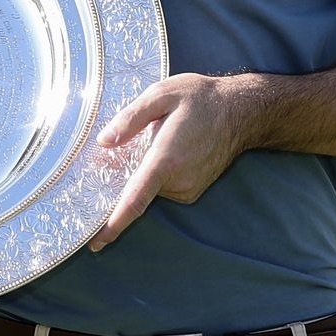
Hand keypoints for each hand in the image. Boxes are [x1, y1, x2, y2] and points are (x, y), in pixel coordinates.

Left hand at [87, 73, 258, 252]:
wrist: (240, 111)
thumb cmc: (199, 99)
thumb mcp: (161, 95)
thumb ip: (130, 118)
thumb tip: (104, 141)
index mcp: (166, 160)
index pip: (135, 200)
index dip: (114, 224)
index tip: (96, 241)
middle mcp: (178, 181)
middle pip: (136, 189)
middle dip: (123, 177)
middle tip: (120, 151)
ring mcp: (188, 189)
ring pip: (149, 187)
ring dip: (143, 172)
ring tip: (156, 139)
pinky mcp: (193, 191)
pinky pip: (163, 186)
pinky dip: (156, 174)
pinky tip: (166, 150)